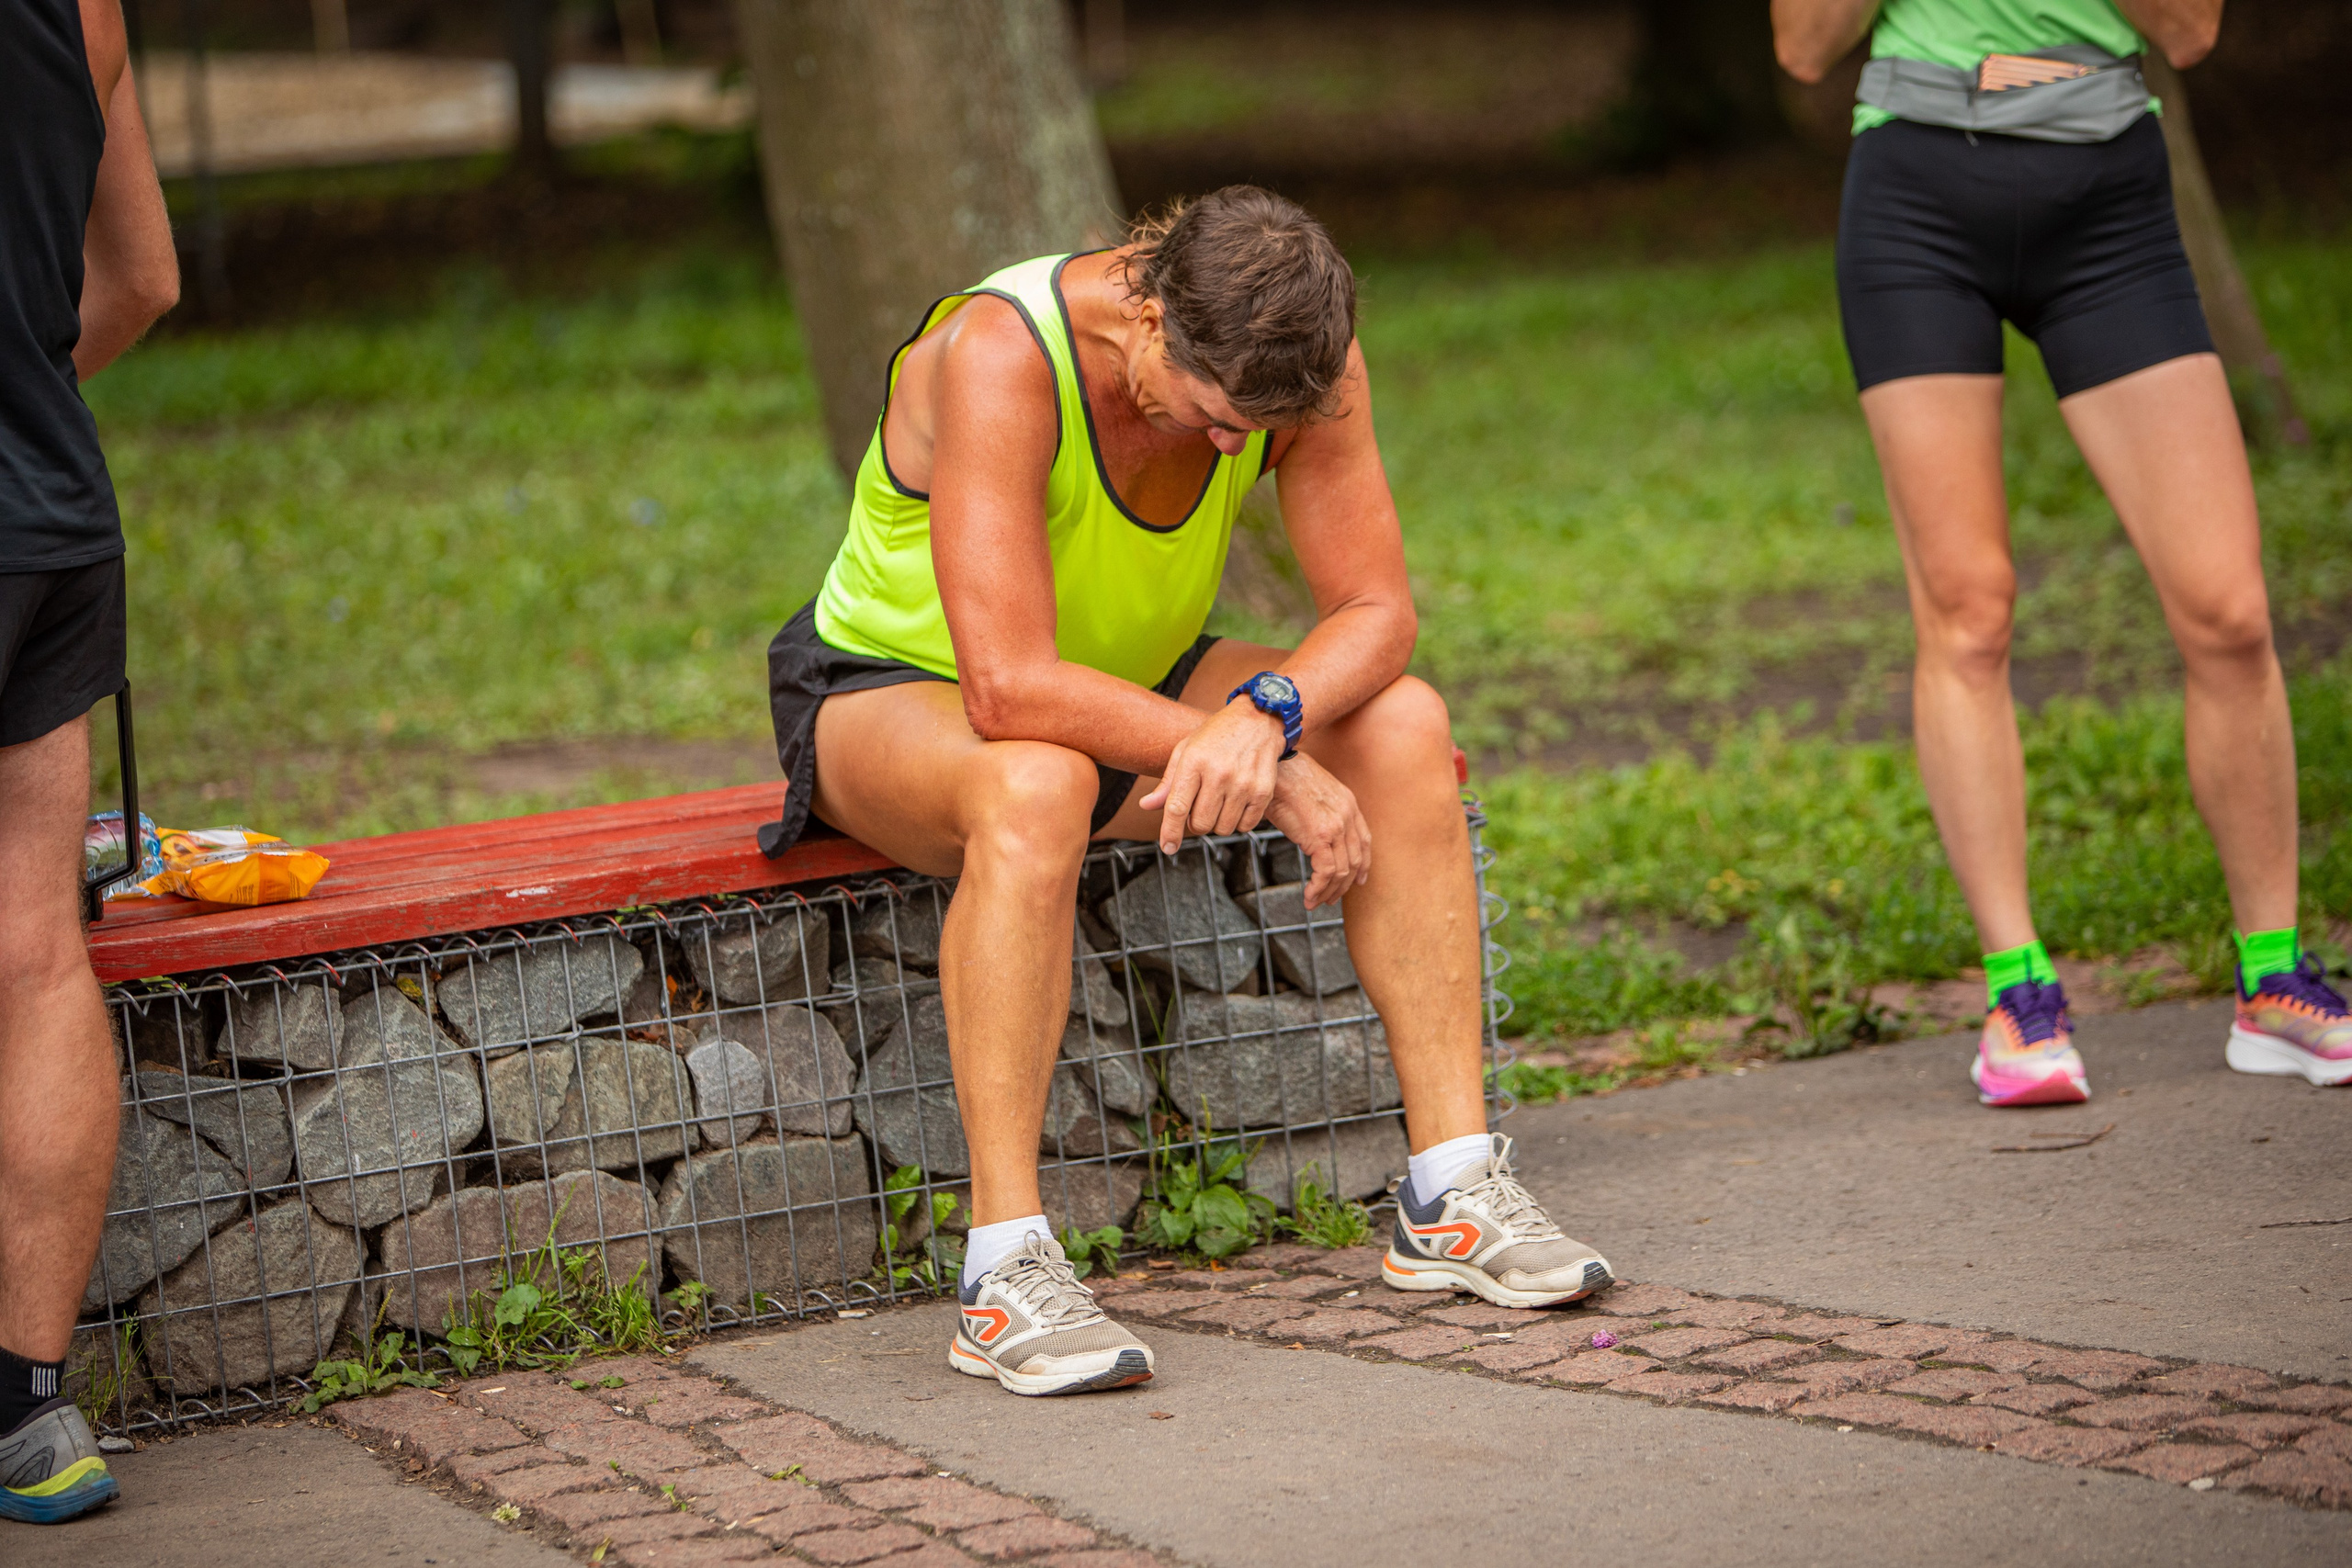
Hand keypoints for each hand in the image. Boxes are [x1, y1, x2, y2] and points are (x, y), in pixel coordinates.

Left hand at [1139, 699, 1286, 853]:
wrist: (1258, 719)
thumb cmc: (1217, 735)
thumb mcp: (1186, 750)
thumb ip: (1168, 782)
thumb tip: (1146, 805)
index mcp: (1194, 761)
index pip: (1177, 807)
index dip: (1170, 832)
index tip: (1168, 847)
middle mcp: (1219, 773)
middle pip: (1199, 823)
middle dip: (1195, 823)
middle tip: (1200, 806)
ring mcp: (1243, 783)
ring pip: (1222, 828)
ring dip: (1217, 822)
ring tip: (1219, 801)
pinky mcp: (1263, 791)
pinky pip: (1245, 826)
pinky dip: (1238, 822)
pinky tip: (1236, 802)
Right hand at [1262, 754, 1370, 908]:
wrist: (1274, 768)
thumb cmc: (1283, 778)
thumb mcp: (1311, 793)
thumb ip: (1319, 813)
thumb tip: (1311, 834)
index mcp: (1348, 803)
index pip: (1364, 841)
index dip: (1363, 864)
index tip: (1358, 880)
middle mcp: (1348, 815)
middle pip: (1355, 860)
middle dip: (1343, 885)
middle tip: (1330, 898)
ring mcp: (1337, 826)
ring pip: (1341, 871)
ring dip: (1328, 891)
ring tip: (1315, 901)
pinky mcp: (1321, 836)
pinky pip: (1326, 872)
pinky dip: (1318, 888)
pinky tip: (1308, 895)